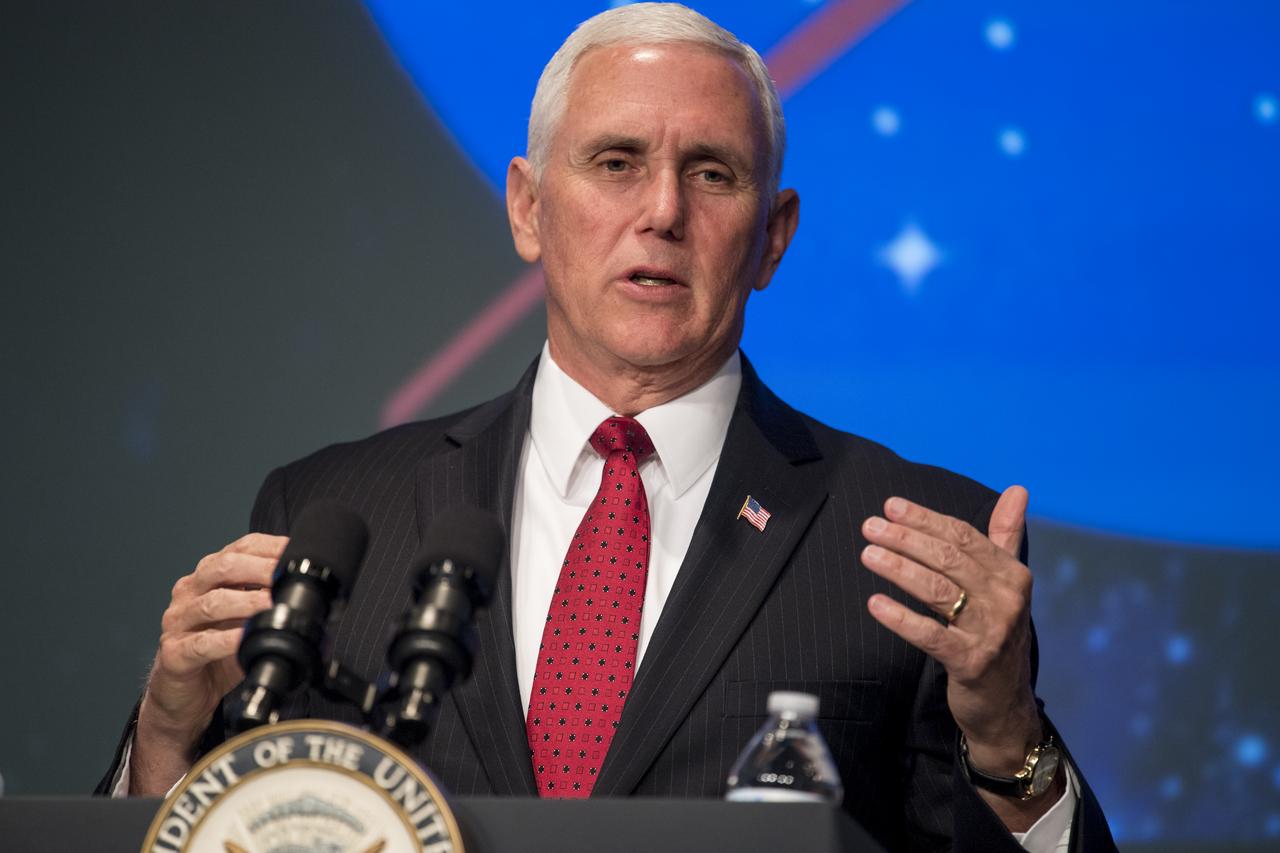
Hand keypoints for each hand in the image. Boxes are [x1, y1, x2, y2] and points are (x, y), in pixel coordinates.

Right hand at [130, 533, 285, 794]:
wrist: (186, 696)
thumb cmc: (218, 654)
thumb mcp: (246, 620)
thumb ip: (268, 601)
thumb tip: (311, 591)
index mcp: (207, 577)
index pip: (237, 549)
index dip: (268, 547)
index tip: (294, 551)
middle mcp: (189, 593)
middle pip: (221, 567)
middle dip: (258, 568)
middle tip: (285, 576)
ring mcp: (178, 622)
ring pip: (212, 603)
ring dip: (247, 602)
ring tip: (273, 604)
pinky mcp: (175, 653)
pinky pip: (202, 643)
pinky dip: (227, 640)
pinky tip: (246, 639)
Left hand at [859, 487, 1042, 774]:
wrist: (1006, 704)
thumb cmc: (997, 635)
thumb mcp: (1006, 585)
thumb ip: (1005, 536)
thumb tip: (1017, 489)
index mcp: (1013, 575)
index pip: (964, 536)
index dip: (926, 519)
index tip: (892, 507)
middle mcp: (1006, 600)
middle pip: (949, 559)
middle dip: (906, 539)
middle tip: (870, 526)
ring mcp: (990, 632)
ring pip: (938, 591)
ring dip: (899, 569)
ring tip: (868, 554)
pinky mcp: (970, 662)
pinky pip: (930, 635)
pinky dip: (901, 618)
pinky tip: (875, 604)